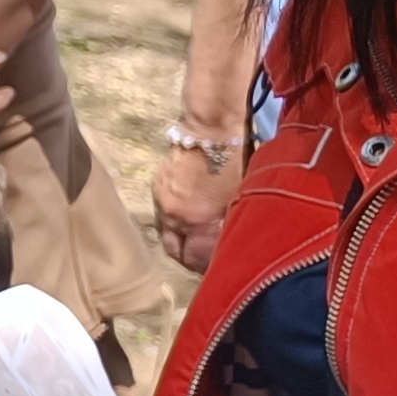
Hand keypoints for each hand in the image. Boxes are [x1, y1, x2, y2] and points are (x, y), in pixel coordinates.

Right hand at [152, 137, 240, 272]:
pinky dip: (174, 218)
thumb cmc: (236, 161)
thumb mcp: (239, 198)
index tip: (217, 267)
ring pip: (166, 233)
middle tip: (203, 257)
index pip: (195, 259)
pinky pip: (162, 213)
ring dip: (180, 238)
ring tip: (195, 236)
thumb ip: (228, 225)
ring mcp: (162, 201)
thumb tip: (226, 246)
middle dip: (188, 258)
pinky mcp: (157, 186)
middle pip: (175, 252)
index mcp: (199, 221)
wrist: (211, 128)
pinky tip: (188, 213)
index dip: (205, 267)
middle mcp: (175, 216)